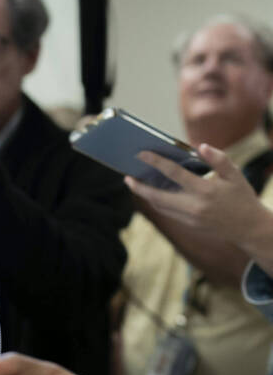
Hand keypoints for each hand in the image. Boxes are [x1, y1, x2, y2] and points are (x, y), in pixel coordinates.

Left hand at [127, 145, 272, 263]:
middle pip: (157, 196)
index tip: (141, 154)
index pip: (174, 173)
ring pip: (159, 206)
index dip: (156, 162)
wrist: (249, 228)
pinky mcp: (188, 225)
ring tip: (135, 183)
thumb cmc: (242, 197)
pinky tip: (152, 192)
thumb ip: (219, 160)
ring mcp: (189, 218)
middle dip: (139, 187)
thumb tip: (201, 147)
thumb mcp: (235, 176)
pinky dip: (157, 201)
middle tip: (127, 177)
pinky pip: (167, 212)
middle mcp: (194, 206)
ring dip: (145, 195)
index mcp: (205, 190)